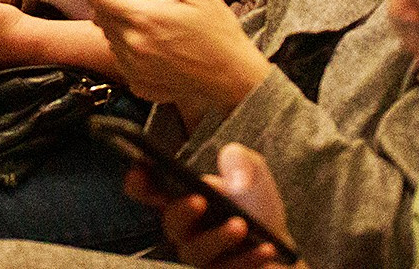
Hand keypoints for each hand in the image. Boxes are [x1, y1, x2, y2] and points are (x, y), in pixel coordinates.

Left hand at [79, 0, 270, 114]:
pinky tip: (149, 47)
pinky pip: (122, 62)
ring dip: (116, 27)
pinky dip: (127, 50)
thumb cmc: (220, 34)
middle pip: (101, 19)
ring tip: (141, 23)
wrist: (234, 79)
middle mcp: (133, 45)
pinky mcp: (141, 85)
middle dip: (103, 4)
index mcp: (145, 19)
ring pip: (110, 41)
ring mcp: (135, 68)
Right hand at [137, 143, 295, 268]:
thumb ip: (241, 161)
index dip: (139, 182)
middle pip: (172, 224)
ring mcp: (201, 256)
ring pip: (196, 253)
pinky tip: (265, 248)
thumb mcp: (250, 172)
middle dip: (182, 211)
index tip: (141, 169)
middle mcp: (185, 229)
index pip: (149, 191)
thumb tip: (236, 181)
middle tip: (199, 200)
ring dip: (218, 238)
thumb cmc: (254, 205)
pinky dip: (247, 259)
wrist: (279, 242)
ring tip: (240, 225)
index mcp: (182, 198)